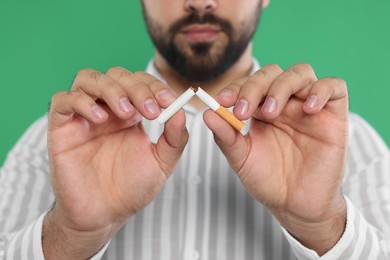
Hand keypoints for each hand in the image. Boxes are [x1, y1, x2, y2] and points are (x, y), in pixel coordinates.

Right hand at [44, 67, 187, 258]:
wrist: (104, 214)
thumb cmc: (131, 188)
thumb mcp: (161, 163)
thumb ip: (174, 138)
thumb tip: (182, 112)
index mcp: (130, 114)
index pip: (139, 82)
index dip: (154, 86)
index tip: (168, 101)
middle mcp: (106, 110)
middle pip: (116, 75)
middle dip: (137, 88)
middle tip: (150, 110)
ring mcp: (83, 117)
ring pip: (88, 78)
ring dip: (111, 89)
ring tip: (126, 112)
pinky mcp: (61, 128)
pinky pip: (62, 100)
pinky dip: (81, 101)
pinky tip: (99, 119)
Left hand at [203, 63, 347, 254]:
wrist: (295, 205)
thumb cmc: (268, 180)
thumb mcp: (241, 158)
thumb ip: (226, 136)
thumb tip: (207, 113)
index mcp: (261, 109)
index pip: (249, 83)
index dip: (235, 87)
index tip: (221, 101)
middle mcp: (285, 103)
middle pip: (272, 73)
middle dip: (254, 87)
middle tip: (243, 111)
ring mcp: (309, 106)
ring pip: (300, 73)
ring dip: (282, 86)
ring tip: (271, 113)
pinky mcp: (334, 115)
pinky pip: (335, 87)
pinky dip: (320, 91)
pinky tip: (308, 109)